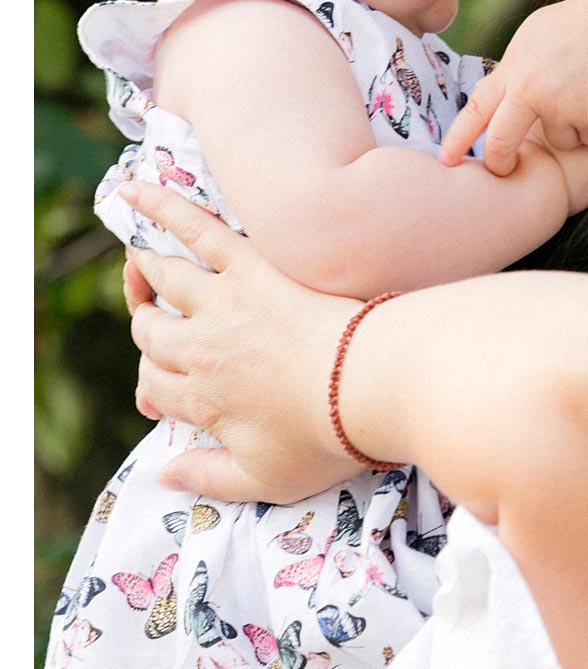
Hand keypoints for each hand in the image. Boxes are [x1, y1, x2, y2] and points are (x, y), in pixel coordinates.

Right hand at [118, 180, 359, 503]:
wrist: (370, 384)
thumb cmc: (327, 437)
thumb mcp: (265, 481)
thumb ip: (209, 478)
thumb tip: (163, 477)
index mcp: (203, 400)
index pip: (156, 388)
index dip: (154, 388)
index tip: (164, 389)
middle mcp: (201, 349)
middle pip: (152, 334)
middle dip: (147, 329)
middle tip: (153, 318)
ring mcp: (222, 301)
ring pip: (164, 280)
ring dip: (145, 269)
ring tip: (139, 258)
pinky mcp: (250, 264)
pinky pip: (196, 229)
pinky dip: (161, 205)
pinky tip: (136, 187)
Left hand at [441, 0, 587, 174]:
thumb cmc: (579, 21)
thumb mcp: (531, 39)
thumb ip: (515, 69)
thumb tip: (499, 90)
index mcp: (512, 70)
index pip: (476, 109)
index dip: (457, 138)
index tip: (445, 160)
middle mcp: (529, 91)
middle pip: (502, 142)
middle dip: (499, 163)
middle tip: (503, 171)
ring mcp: (560, 106)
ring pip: (560, 142)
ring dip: (574, 129)